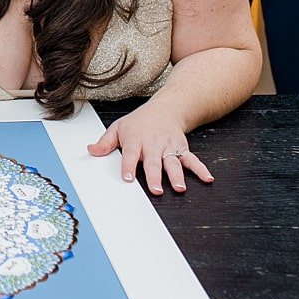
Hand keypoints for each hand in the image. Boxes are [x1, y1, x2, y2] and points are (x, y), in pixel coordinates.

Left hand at [88, 103, 211, 195]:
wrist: (165, 109)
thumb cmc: (139, 122)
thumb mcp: (118, 127)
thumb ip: (105, 142)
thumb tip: (91, 151)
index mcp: (135, 140)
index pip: (130, 155)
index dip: (128, 166)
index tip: (128, 179)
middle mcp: (153, 145)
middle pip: (153, 162)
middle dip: (155, 176)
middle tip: (156, 189)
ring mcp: (168, 147)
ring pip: (173, 162)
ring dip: (177, 175)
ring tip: (179, 187)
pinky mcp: (181, 149)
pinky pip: (192, 159)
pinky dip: (200, 169)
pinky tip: (207, 178)